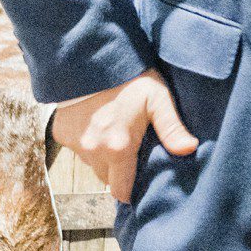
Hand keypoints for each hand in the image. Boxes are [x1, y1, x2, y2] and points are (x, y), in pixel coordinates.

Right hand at [49, 71, 196, 202]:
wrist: (90, 59)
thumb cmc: (130, 78)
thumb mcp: (157, 98)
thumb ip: (172, 127)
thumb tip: (189, 149)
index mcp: (118, 149)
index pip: (122, 191)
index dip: (131, 190)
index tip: (140, 182)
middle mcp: (94, 152)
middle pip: (107, 179)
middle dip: (119, 172)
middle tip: (131, 152)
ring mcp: (75, 144)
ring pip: (92, 164)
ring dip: (103, 156)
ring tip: (116, 134)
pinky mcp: (61, 134)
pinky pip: (78, 149)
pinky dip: (88, 142)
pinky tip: (98, 124)